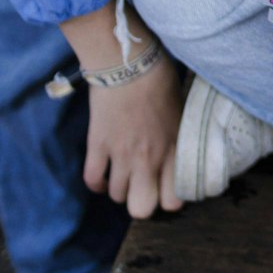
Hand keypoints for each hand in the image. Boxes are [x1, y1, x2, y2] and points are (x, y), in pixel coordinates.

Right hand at [81, 54, 183, 218]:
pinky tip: (102, 174)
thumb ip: (177, 137)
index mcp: (173, 149)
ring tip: (121, 174)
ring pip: (116, 196)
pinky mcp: (98, 144)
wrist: (128, 62)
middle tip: (140, 186)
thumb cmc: (159, 79)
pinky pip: (92, 179)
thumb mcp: (180, 111)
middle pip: (141, 209)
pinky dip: (96, 182)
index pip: (174, 201)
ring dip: (118, 188)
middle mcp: (149, 158)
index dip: (168, 198)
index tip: (164, 186)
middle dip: (140, 202)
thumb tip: (177, 151)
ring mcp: (121, 154)